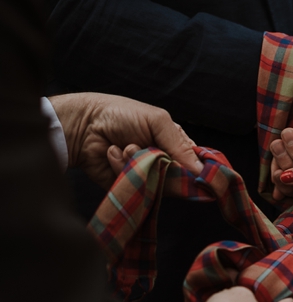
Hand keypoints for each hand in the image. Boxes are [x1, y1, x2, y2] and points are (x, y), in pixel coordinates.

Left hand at [49, 92, 201, 188]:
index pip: (196, 165)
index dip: (198, 170)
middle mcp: (164, 163)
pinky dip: (121, 168)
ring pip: (158, 185)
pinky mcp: (130, 186)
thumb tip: (200, 172)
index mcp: (174, 145)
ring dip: (139, 162)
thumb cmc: (120, 115)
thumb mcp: (156, 121)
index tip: (198, 173)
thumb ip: (180, 145)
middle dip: (164, 164)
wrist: (82, 124)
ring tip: (125, 146)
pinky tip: (112, 152)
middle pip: (181, 180)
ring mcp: (147, 176)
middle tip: (149, 150)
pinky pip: (134, 187)